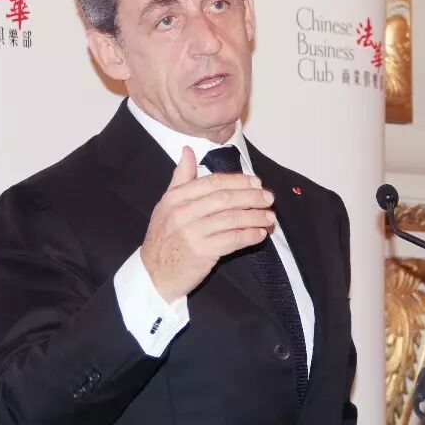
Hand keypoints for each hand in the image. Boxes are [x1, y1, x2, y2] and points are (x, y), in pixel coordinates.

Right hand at [140, 146, 275, 302]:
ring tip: (269, 217)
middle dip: (251, 197)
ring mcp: (192, 233)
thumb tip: (188, 151)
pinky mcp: (202, 253)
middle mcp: (182, 213)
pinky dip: (249, 236)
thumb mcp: (166, 205)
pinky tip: (259, 234)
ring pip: (231, 219)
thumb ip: (180, 178)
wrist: (154, 274)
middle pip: (225, 199)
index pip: (212, 182)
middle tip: (268, 198)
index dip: (237, 181)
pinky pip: (232, 240)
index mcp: (176, 198)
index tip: (256, 182)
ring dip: (255, 217)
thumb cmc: (164, 238)